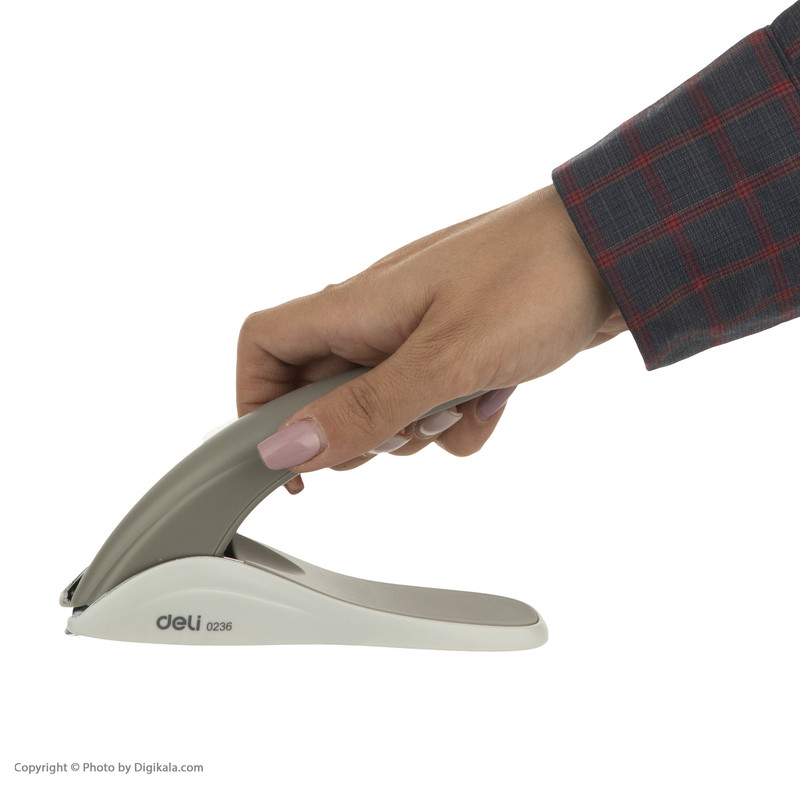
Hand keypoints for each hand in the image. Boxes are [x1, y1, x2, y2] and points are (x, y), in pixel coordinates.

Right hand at [237, 184, 624, 489]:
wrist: (616, 251)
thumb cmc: (534, 280)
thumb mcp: (446, 359)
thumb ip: (366, 408)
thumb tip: (289, 448)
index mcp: (355, 307)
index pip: (263, 346)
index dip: (256, 402)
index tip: (285, 459)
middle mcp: (377, 320)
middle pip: (323, 393)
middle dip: (360, 430)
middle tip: (404, 430)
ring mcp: (419, 336)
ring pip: (383, 409)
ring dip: (420, 427)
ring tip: (468, 398)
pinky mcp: (458, 352)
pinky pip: (435, 407)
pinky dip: (462, 416)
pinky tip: (498, 395)